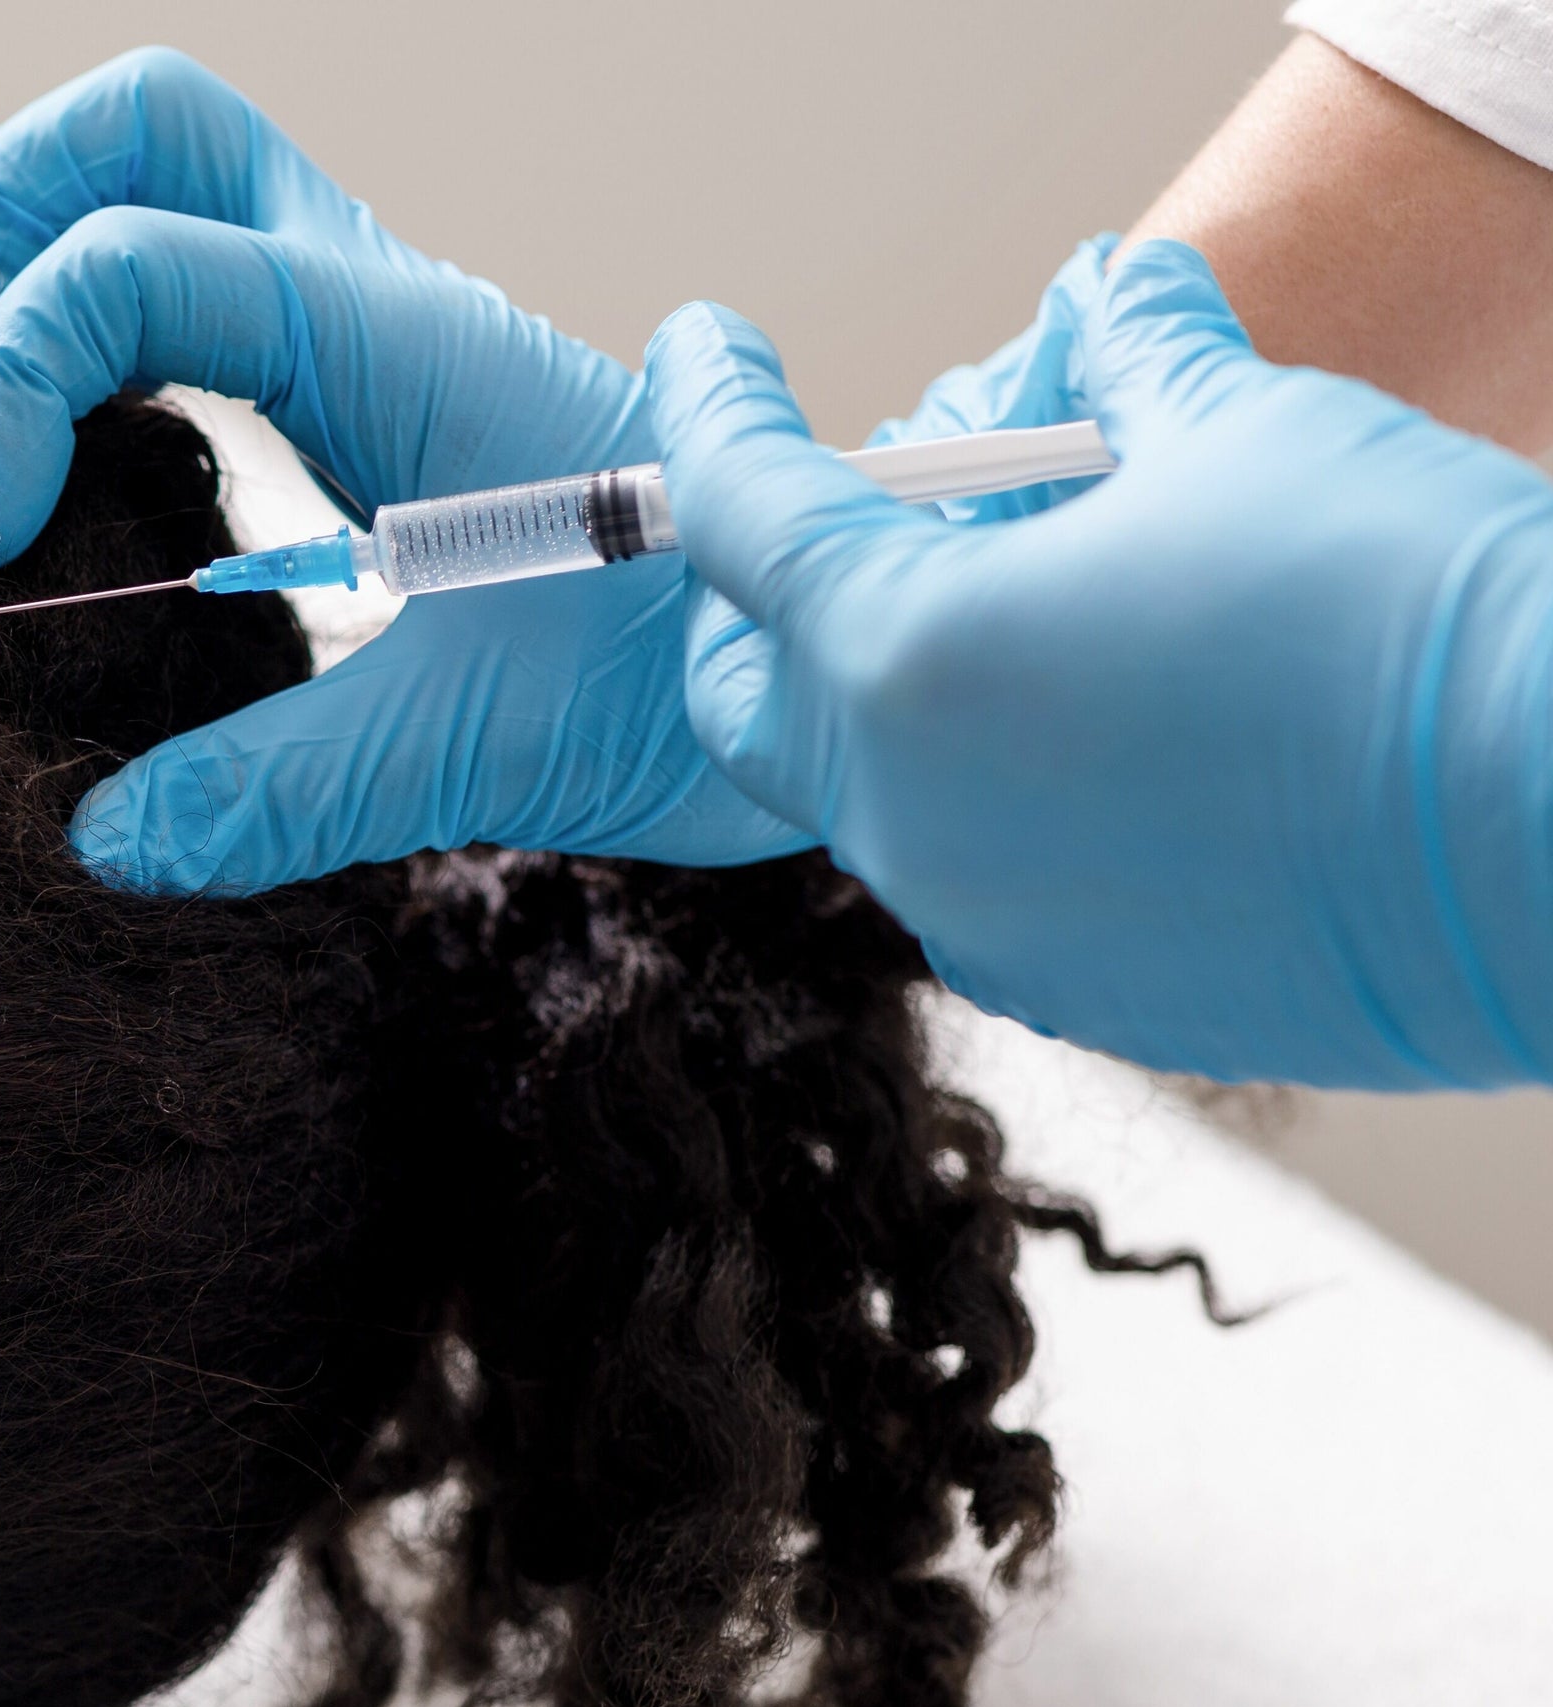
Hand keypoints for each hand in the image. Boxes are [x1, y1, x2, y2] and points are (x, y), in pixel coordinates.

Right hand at [0, 46, 807, 889]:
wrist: (827, 656)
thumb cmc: (678, 674)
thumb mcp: (474, 750)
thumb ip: (278, 791)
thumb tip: (104, 840)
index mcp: (385, 343)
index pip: (130, 264)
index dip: (12, 378)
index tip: (0, 540)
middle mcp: (364, 296)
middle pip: (137, 125)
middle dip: (1, 214)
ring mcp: (361, 324)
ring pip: (164, 174)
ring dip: (41, 261)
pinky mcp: (364, 384)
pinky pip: (198, 284)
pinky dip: (101, 343)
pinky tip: (85, 486)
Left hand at [651, 238, 1552, 1088]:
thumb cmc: (1410, 616)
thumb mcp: (1250, 433)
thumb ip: (1131, 368)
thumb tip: (1107, 302)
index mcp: (901, 659)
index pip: (739, 512)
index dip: (715, 411)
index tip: (708, 353)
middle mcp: (905, 814)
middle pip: (753, 686)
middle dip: (777, 591)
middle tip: (863, 511)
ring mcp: (981, 919)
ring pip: (873, 788)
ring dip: (908, 692)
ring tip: (1039, 608)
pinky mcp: (1075, 993)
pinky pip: (984, 872)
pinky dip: (1007, 791)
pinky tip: (1120, 730)